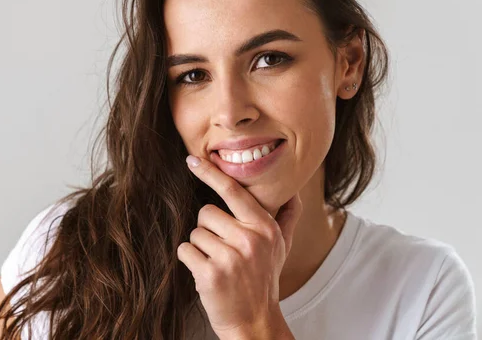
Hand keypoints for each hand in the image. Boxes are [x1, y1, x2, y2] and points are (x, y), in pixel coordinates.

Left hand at [177, 155, 302, 338]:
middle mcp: (249, 239)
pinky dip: (191, 260)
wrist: (255, 322)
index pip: (233, 191)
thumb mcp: (281, 247)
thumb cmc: (264, 280)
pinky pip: (185, 250)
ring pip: (195, 233)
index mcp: (265, 228)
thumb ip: (287, 217)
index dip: (210, 173)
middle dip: (209, 229)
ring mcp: (230, 258)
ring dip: (201, 247)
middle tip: (223, 249)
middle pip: (206, 212)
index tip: (193, 160)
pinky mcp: (210, 274)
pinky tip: (207, 273)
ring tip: (219, 264)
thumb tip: (295, 191)